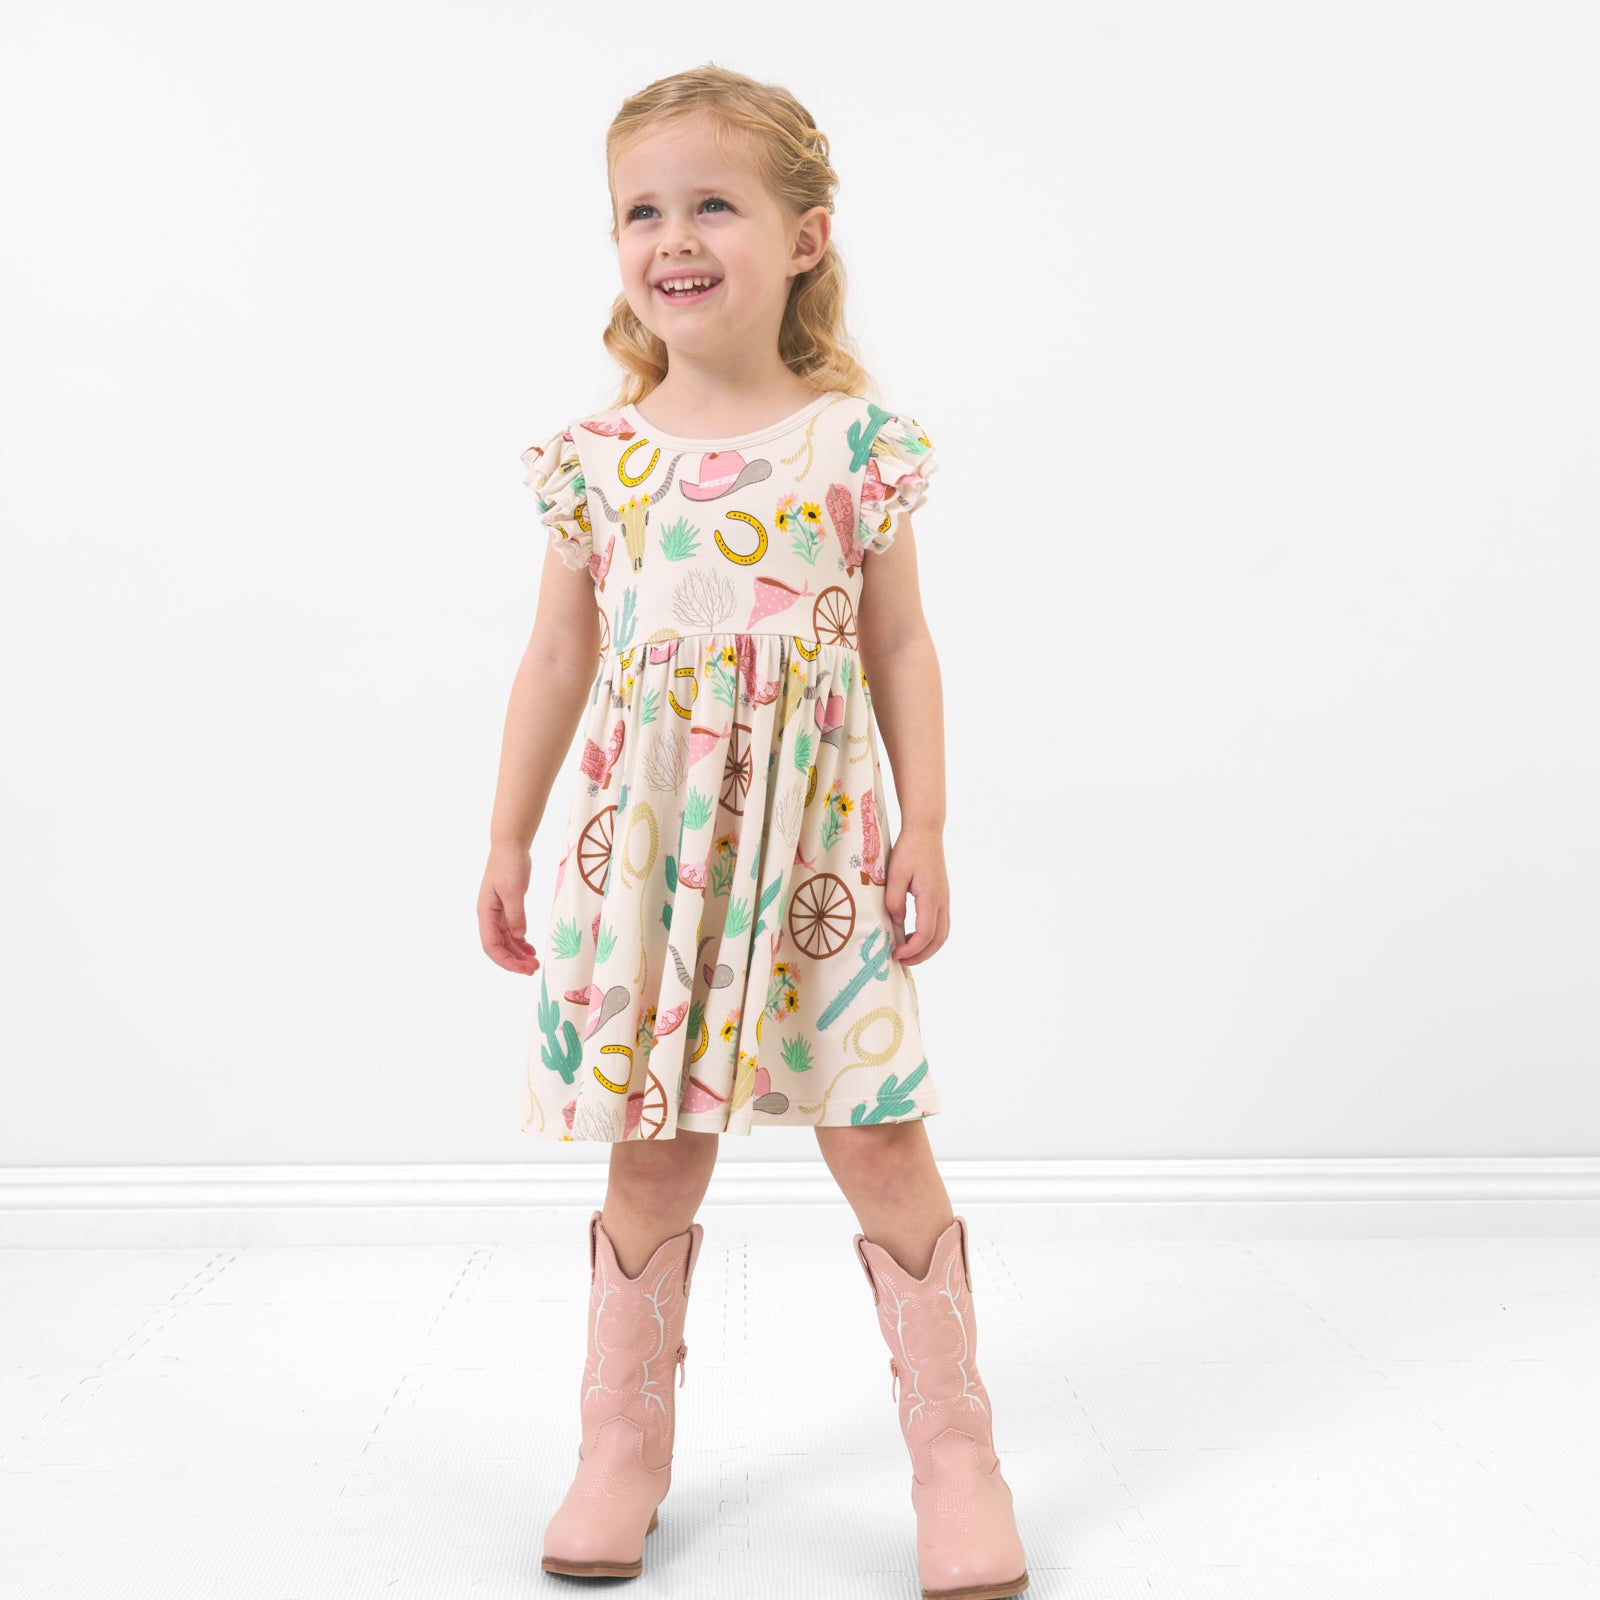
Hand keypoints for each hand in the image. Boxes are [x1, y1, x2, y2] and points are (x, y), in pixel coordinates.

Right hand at [479, 842, 539, 974]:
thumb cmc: (508, 865)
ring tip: (535, 963)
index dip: (506, 961)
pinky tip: (531, 949)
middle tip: (533, 969)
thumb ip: (516, 914)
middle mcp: (489, 916)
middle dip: (514, 961)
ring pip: (506, 942)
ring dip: (519, 954)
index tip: (523, 969)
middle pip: (499, 947)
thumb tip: (519, 936)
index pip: (491, 946)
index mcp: (486, 913)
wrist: (511, 846)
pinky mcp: (508, 909)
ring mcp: (498, 914)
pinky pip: (513, 932)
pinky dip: (521, 943)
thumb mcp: (513, 889)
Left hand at [885, 825, 947, 965]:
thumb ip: (894, 900)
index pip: (925, 934)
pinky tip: (912, 935)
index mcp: (931, 897)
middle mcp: (942, 901)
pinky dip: (929, 936)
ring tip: (907, 952)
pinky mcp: (942, 895)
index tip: (895, 954)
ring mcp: (944, 898)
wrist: (926, 831)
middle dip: (922, 955)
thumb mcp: (895, 874)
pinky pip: (940, 923)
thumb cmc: (909, 849)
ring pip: (942, 933)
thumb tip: (896, 923)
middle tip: (902, 961)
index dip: (911, 949)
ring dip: (927, 947)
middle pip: (939, 939)